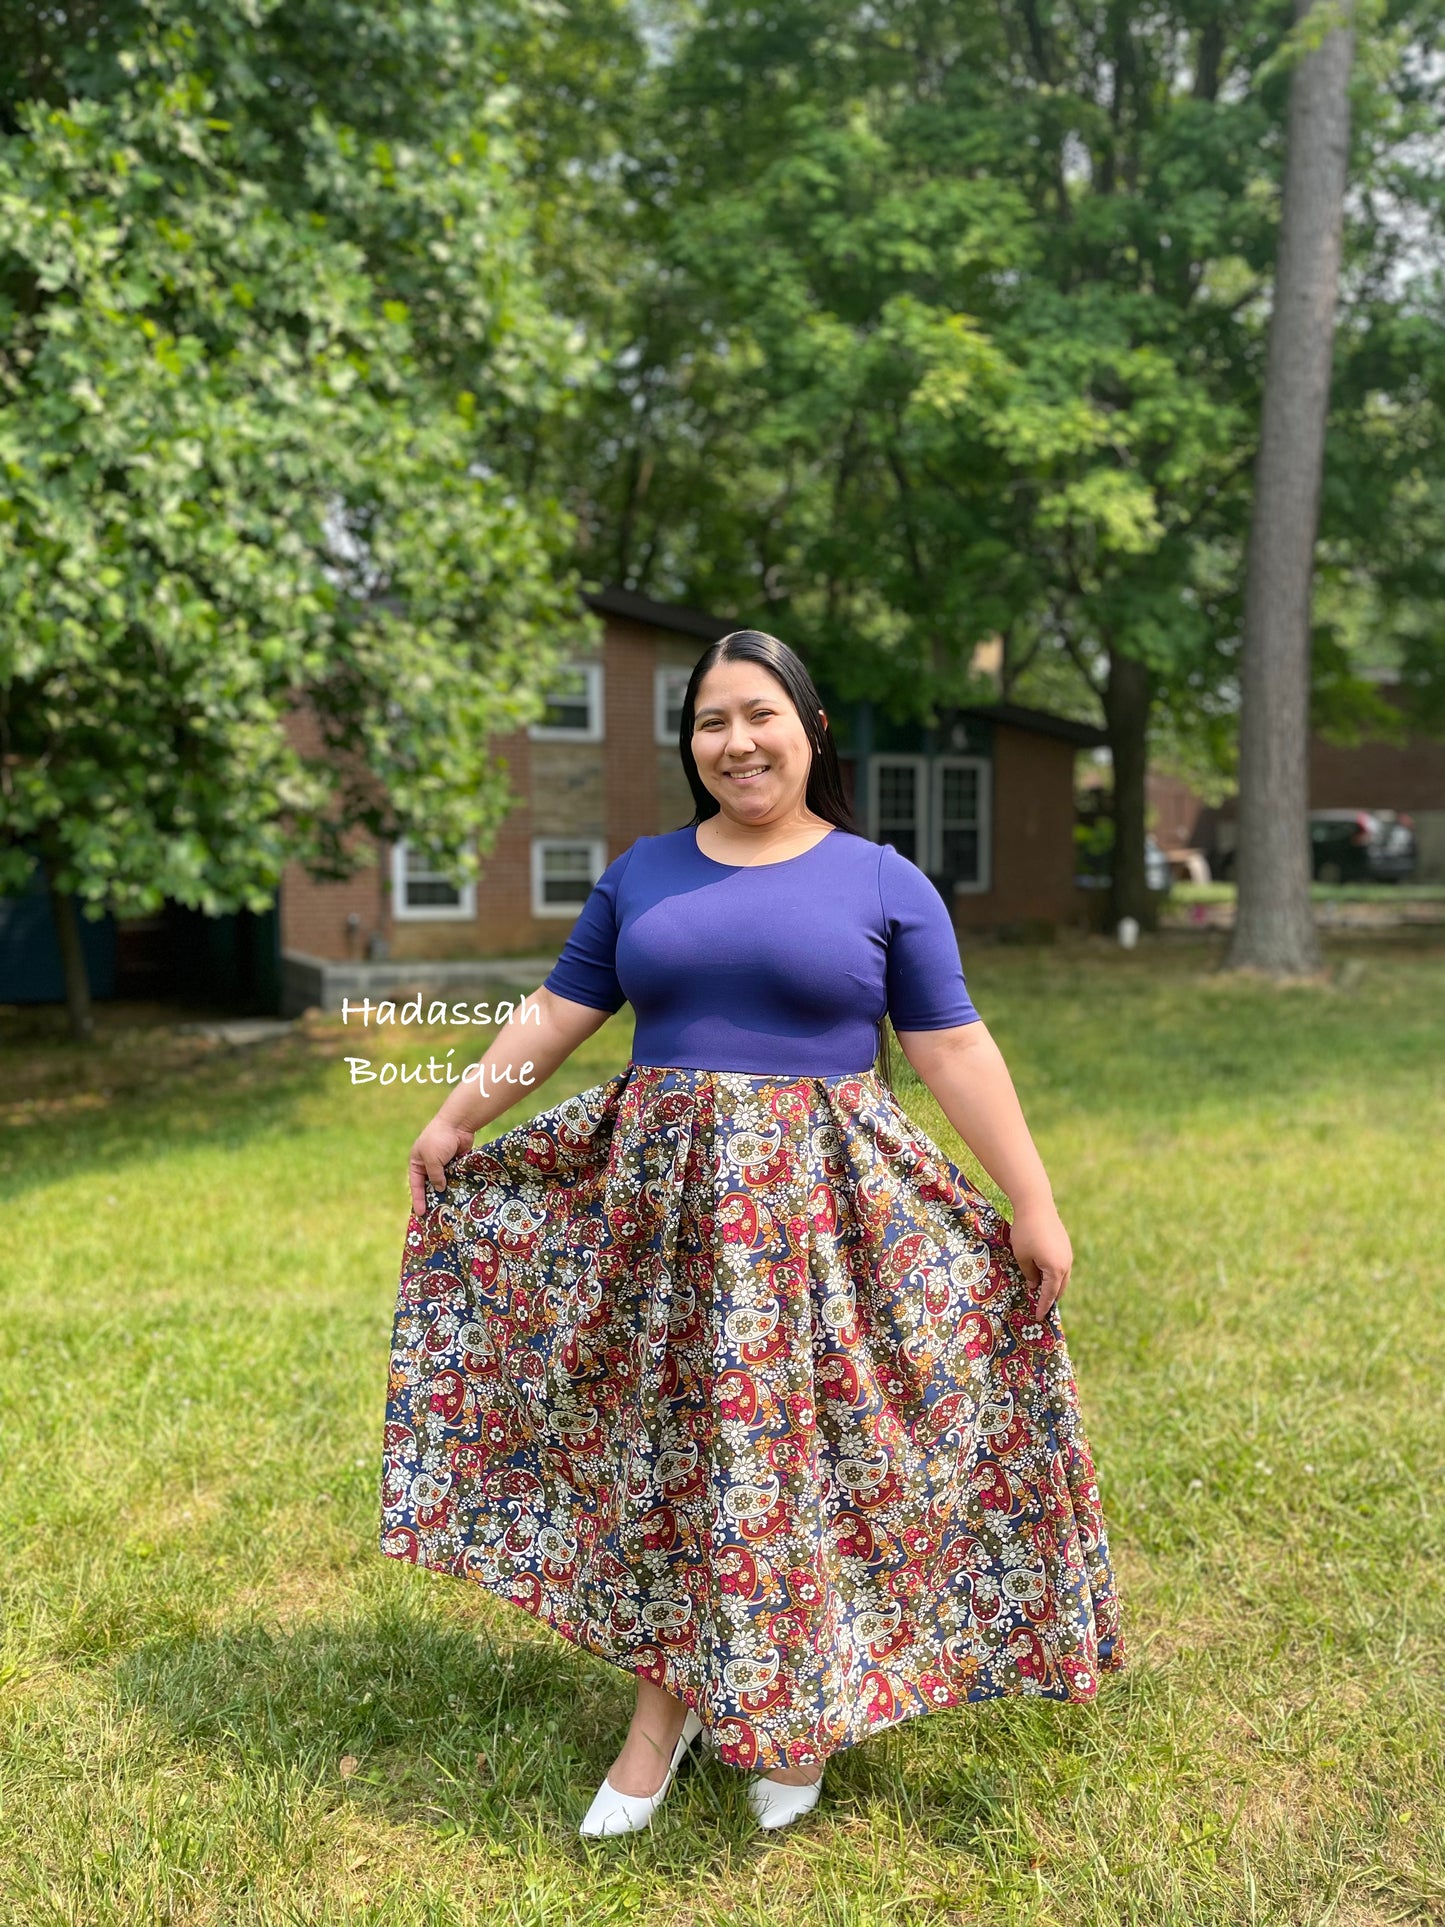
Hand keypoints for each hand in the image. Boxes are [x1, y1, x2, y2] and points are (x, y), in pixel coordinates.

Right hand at [408, 1116, 473, 1217]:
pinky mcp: (456, 1162)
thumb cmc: (440, 1139)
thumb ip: (435, 1176)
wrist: (458, 1123)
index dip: (418, 1199)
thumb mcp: (433, 1160)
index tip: (420, 1213)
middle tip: (434, 1216)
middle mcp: (428, 1164)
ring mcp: (443, 1163)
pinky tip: (460, 1197)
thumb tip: (440, 1189)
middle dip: (432, 1198)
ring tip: (449, 1210)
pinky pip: (455, 1177)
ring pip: (443, 1182)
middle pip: (429, 1185)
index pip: (416, 1184)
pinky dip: (456, 1185)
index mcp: (417, 1162)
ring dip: (446, 1193)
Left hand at [1007, 1200, 1072, 1321]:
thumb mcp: (1022, 1257)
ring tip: (1042, 1293)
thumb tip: (1034, 1286)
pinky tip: (1045, 1275)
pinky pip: (1062, 1267)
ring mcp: (1068, 1254)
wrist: (1036, 1206)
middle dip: (1051, 1299)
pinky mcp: (1065, 1246)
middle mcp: (1066, 1264)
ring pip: (1063, 1278)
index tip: (1038, 1318)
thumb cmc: (1025, 1233)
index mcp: (1056, 1269)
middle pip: (1060, 1288)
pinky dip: (1055, 1275)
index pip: (1049, 1294)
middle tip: (1041, 1308)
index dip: (1043, 1307)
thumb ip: (1029, 1275)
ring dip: (1054, 1286)